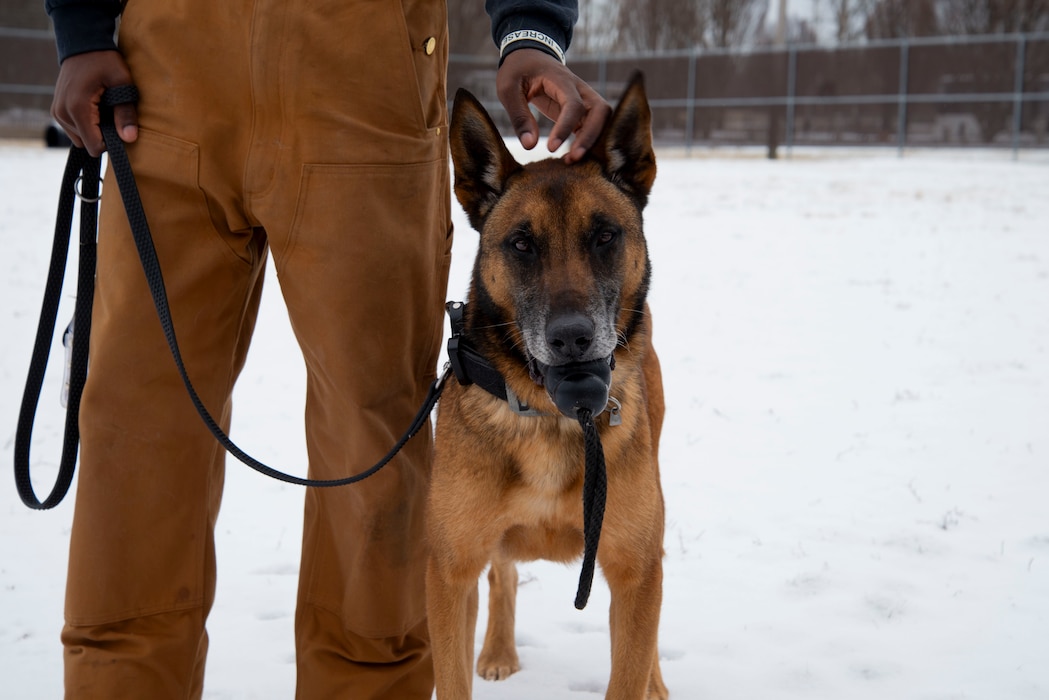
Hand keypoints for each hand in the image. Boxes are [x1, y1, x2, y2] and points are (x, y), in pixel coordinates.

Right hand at [51, 50, 137, 156]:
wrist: (82, 45)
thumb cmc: (105, 61)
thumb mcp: (122, 82)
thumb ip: (126, 112)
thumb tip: (129, 138)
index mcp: (77, 108)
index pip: (94, 146)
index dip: (111, 141)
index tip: (119, 126)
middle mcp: (62, 113)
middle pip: (88, 144)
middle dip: (103, 135)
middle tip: (111, 113)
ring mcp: (57, 113)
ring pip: (81, 139)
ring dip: (94, 130)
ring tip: (102, 109)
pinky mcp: (57, 112)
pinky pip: (75, 131)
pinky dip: (86, 125)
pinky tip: (94, 108)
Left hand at [496, 49, 611, 163]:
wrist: (529, 55)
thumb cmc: (517, 70)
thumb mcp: (508, 89)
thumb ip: (519, 116)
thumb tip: (529, 145)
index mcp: (561, 79)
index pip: (574, 104)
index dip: (565, 127)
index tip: (551, 148)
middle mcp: (579, 87)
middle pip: (601, 110)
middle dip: (590, 136)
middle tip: (573, 158)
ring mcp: (584, 97)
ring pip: (602, 118)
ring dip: (592, 140)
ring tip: (572, 159)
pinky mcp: (581, 109)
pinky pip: (594, 124)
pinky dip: (588, 140)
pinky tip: (572, 155)